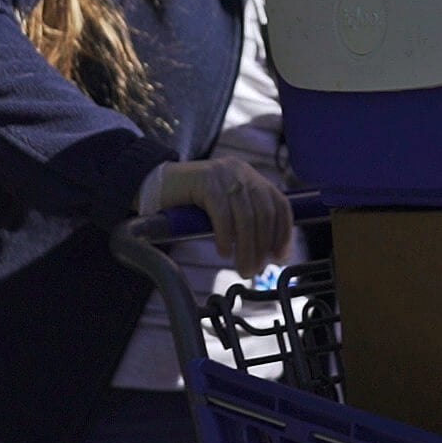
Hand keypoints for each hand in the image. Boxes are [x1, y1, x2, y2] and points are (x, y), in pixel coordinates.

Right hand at [156, 158, 293, 277]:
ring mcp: (224, 173)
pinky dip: (226, 235)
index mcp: (252, 178)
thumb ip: (247, 224)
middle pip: (264, 212)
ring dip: (247, 247)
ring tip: (243, 268)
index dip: (284, 232)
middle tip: (255, 270)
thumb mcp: (227, 210)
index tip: (280, 257)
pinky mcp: (204, 180)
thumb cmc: (194, 204)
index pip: (280, 204)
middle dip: (263, 246)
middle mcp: (242, 172)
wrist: (157, 184)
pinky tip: (224, 251)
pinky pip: (221, 212)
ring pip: (245, 216)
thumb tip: (269, 255)